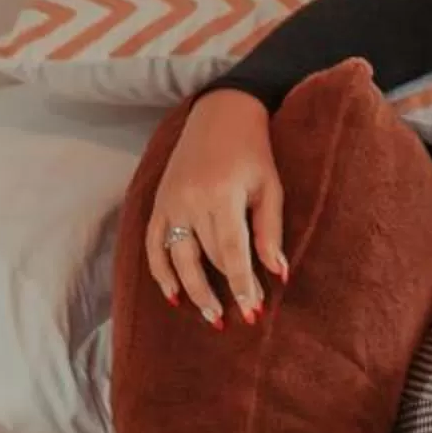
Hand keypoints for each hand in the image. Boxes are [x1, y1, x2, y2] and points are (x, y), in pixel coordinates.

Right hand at [143, 90, 285, 327]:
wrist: (220, 113)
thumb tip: (277, 273)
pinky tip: (174, 296)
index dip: (242, 284)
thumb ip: (270, 230)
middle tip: (238, 319)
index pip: (231, 251)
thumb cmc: (254, 151)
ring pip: (177, 258)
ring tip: (212, 316)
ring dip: (193, 291)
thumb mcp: (270, 186)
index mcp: (222, 195)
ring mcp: (170, 202)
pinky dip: (161, 272)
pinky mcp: (158, 203)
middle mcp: (190, 201)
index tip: (253, 311)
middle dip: (223, 290)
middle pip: (206, 257)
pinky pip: (154, 245)